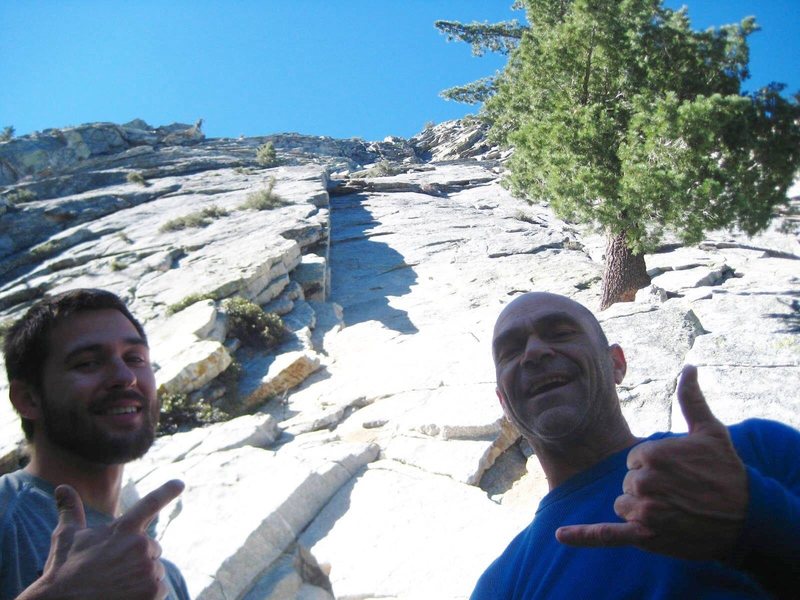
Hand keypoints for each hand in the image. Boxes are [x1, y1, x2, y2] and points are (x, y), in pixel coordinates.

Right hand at [19, 480, 183, 599]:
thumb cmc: (63, 573)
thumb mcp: (66, 538)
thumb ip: (71, 511)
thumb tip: (62, 487)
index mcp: (123, 529)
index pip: (150, 503)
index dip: (167, 491)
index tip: (180, 483)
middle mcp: (140, 545)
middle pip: (152, 548)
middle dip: (138, 557)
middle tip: (114, 569)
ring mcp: (148, 569)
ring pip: (155, 570)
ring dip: (142, 577)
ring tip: (117, 585)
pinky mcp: (153, 592)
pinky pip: (160, 590)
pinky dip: (147, 594)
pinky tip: (126, 597)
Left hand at [556, 365, 747, 560]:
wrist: (748, 518)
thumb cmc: (727, 472)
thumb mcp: (711, 432)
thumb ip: (690, 400)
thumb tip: (688, 368)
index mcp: (652, 454)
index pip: (633, 460)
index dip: (653, 467)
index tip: (678, 472)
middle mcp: (644, 482)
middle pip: (627, 483)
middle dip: (648, 488)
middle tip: (680, 493)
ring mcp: (644, 511)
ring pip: (622, 506)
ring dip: (641, 510)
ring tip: (674, 510)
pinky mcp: (644, 536)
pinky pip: (607, 534)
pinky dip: (583, 536)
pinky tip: (561, 534)